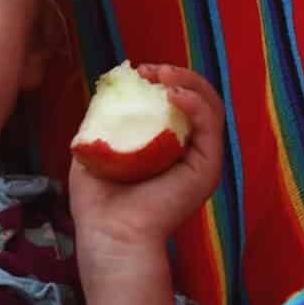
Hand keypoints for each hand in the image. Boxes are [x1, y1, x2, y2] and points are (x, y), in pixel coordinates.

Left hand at [68, 65, 223, 286]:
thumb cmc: (98, 202)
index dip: (163, 81)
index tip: (138, 71)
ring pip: (209, 106)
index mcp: (166, 147)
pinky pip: (210, 124)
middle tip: (150, 70)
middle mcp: (188, 151)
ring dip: (188, 82)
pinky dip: (195, 102)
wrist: (110, 234)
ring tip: (162, 75)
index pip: (176, 104)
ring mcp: (200, 158)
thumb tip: (106, 92)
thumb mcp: (93, 150)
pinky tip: (172, 94)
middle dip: (177, 76)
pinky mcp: (208, 167)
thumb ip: (102, 123)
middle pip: (197, 99)